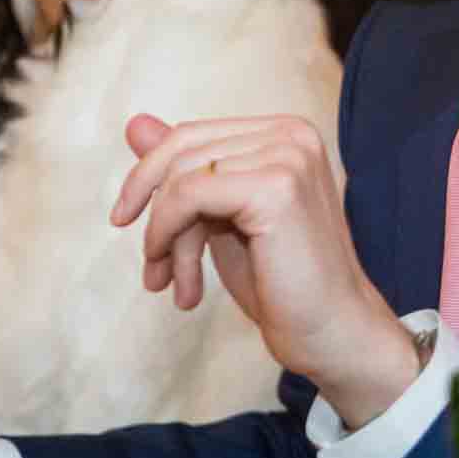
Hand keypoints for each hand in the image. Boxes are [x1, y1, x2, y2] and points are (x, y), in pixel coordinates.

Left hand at [114, 113, 418, 429]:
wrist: (332, 333)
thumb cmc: (282, 283)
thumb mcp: (220, 219)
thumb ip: (186, 171)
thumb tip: (135, 123)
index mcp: (284, 133)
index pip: (191, 135)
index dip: (149, 177)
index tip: (126, 220)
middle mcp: (290, 134)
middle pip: (182, 150)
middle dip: (154, 211)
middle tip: (151, 268)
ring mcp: (288, 156)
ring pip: (182, 177)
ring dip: (163, 238)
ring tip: (171, 285)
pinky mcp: (277, 187)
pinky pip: (188, 195)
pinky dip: (168, 236)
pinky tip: (184, 283)